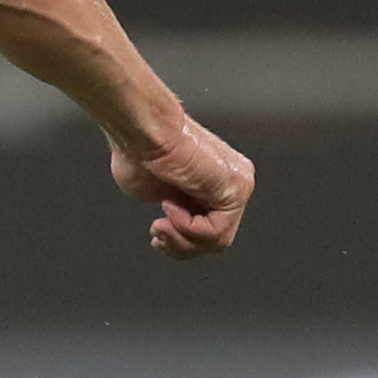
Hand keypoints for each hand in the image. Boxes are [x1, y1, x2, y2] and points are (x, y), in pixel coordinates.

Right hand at [112, 115, 253, 259]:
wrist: (144, 132)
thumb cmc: (140, 152)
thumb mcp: (154, 194)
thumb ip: (172, 211)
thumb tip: (173, 223)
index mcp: (213, 184)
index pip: (209, 229)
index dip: (180, 241)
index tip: (157, 236)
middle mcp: (232, 183)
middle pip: (215, 239)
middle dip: (180, 245)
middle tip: (158, 234)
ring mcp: (238, 186)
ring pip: (218, 240)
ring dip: (181, 238)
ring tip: (163, 220)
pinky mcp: (236, 190)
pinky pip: (216, 231)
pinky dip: (187, 228)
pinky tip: (171, 207)